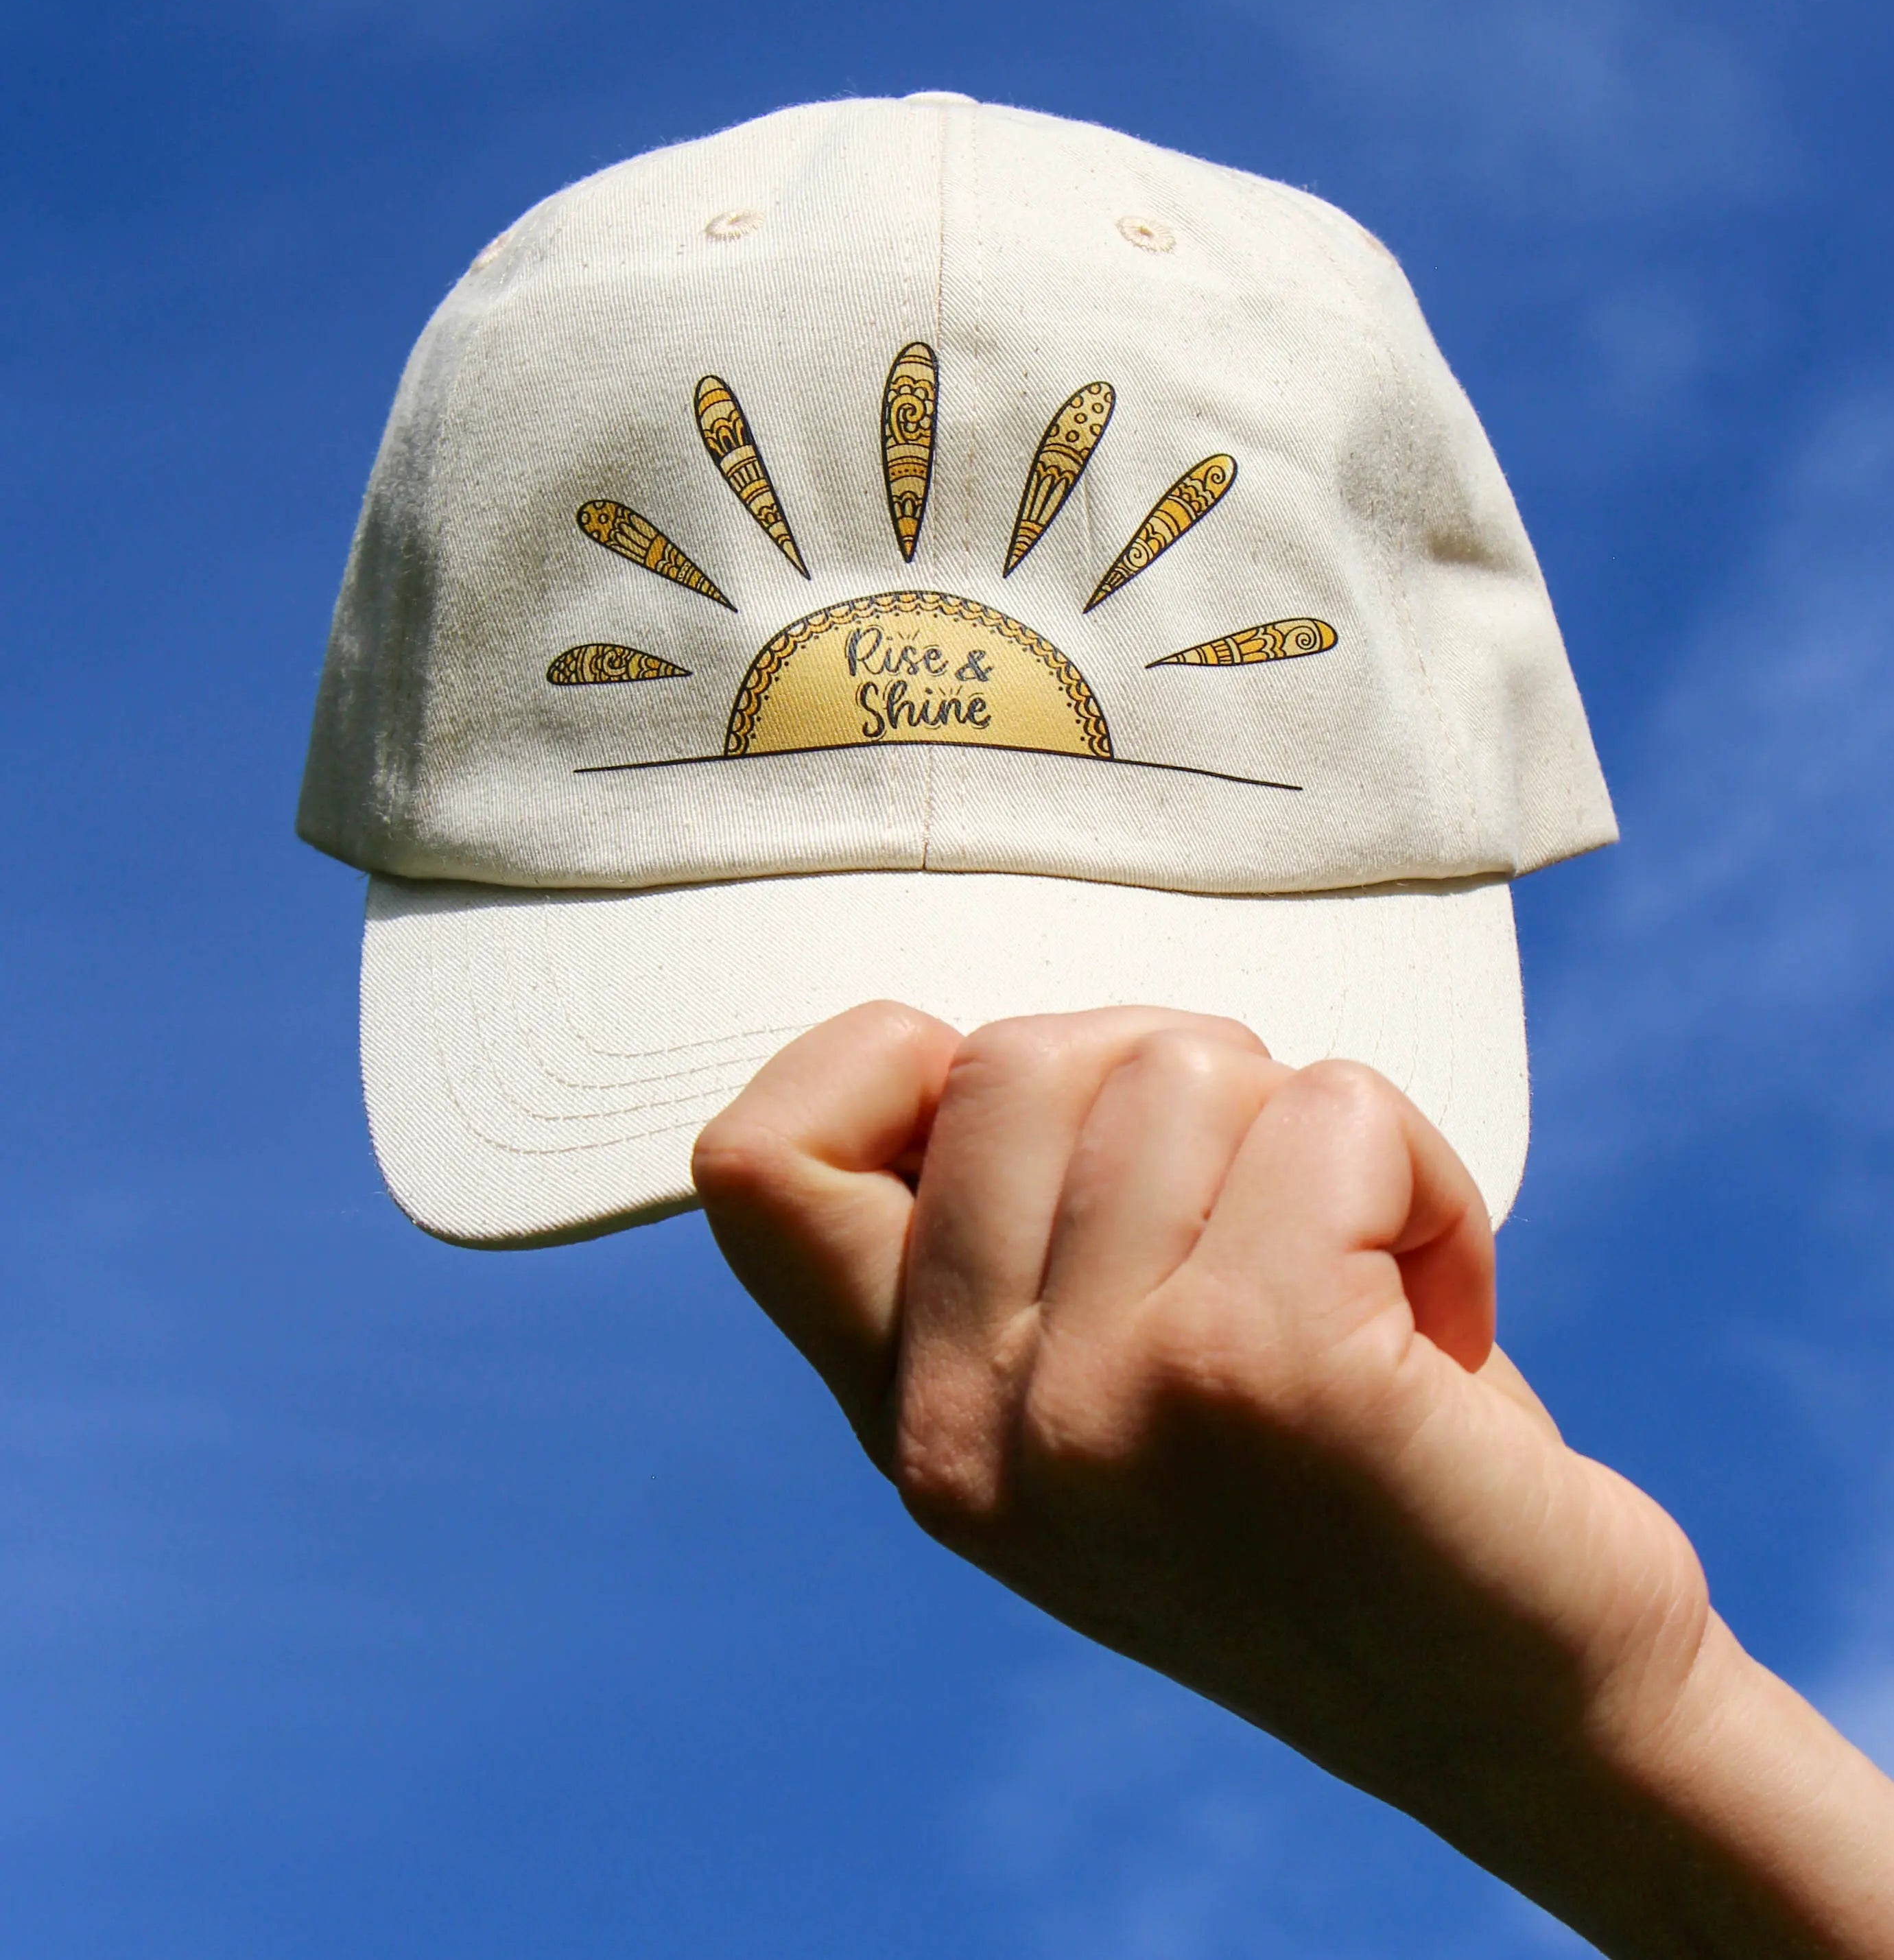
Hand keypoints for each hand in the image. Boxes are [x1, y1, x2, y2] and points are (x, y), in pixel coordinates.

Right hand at [694, 1002, 1893, 1958]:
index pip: (757, 1164)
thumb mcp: (1102, 1391)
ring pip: (1182, 1062)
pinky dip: (1426, 1175)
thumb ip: (1005, 1248)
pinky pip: (1337, 1112)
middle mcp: (973, 1431)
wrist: (1536, 1716)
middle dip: (1178, 1081)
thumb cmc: (1340, 1499)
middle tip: (1273, 1221)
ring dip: (1324, 1134)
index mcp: (917, 1426)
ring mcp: (1104, 1403)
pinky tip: (1445, 1312)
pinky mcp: (1267, 1373)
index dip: (880, 1064)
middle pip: (1012, 1055)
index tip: (1047, 1128)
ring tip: (1372, 1282)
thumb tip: (972, 1042)